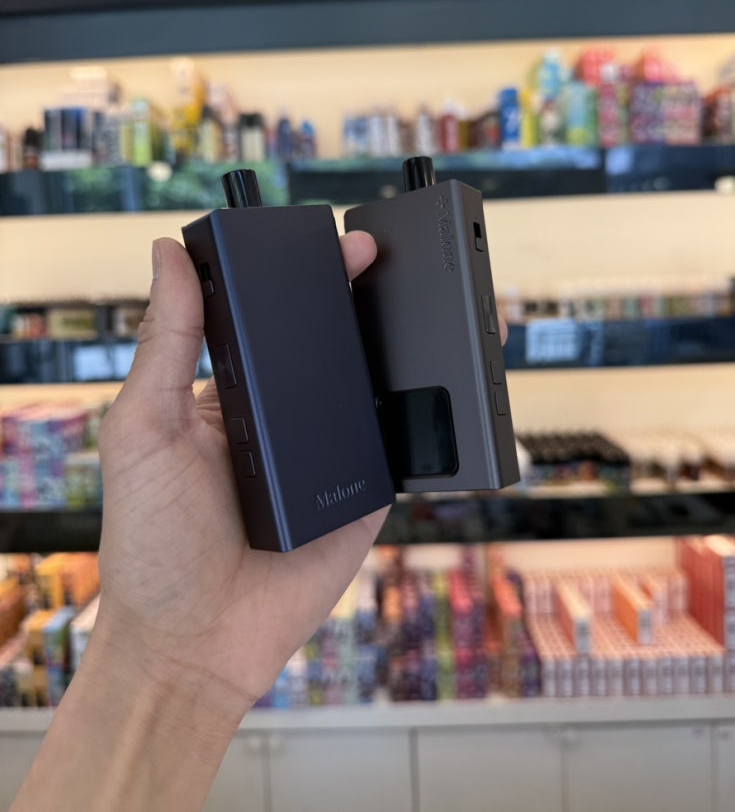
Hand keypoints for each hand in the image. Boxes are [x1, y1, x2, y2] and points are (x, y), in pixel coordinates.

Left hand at [95, 233, 389, 722]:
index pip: (271, 321)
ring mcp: (327, 456)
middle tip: (387, 259)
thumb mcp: (143, 428)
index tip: (333, 241)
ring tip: (425, 303)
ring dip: (398, 351)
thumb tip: (165, 253)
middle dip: (360, 300)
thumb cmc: (152, 541)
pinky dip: (423, 417)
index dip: (301, 278)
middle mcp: (282, 419)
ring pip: (372, 391)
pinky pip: (399, 447)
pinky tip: (442, 380)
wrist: (196, 643)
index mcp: (230, 394)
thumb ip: (165, 342)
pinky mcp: (364, 495)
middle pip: (329, 347)